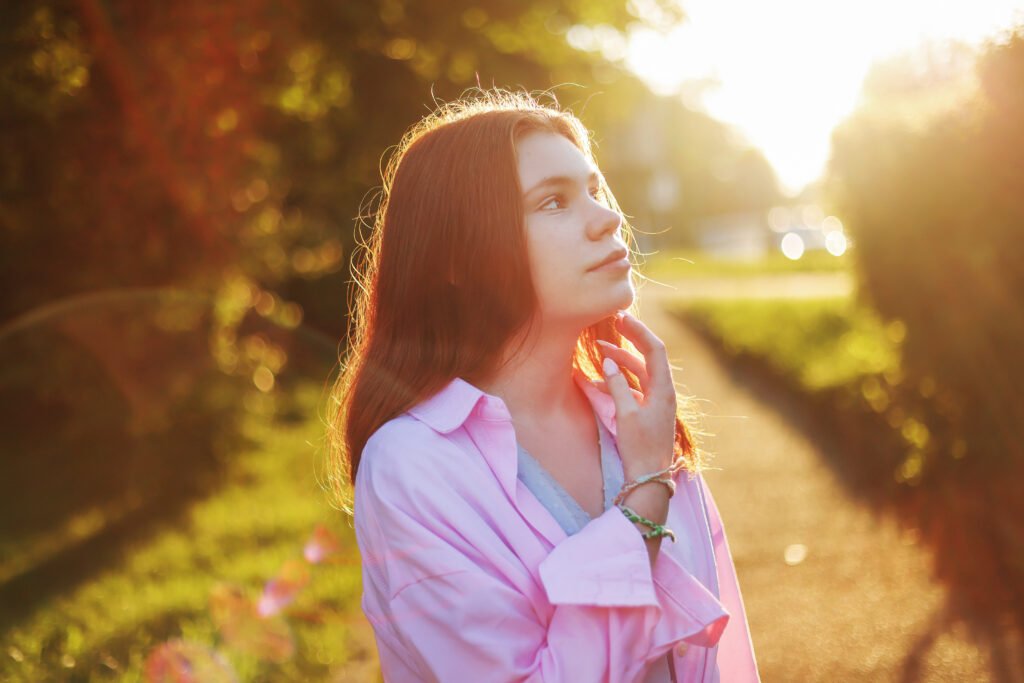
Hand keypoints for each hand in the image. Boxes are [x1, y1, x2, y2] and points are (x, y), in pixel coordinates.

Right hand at [596, 312, 676, 477]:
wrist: (649, 478)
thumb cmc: (639, 447)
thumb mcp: (626, 415)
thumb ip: (617, 385)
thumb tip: (608, 360)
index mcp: (663, 390)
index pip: (654, 349)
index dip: (638, 331)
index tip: (621, 318)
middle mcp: (663, 392)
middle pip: (646, 358)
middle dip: (628, 341)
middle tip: (610, 326)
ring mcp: (656, 402)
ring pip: (638, 372)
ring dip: (620, 361)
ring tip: (598, 351)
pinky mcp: (647, 412)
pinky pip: (633, 388)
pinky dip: (618, 381)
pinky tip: (598, 380)